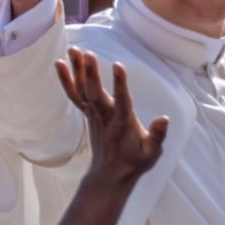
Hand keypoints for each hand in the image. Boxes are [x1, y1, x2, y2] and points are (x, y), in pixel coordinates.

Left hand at [57, 48, 168, 185]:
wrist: (109, 175)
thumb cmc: (134, 162)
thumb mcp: (151, 154)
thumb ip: (158, 136)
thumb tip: (165, 118)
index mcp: (122, 124)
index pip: (122, 101)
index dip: (120, 84)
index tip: (118, 65)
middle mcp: (105, 117)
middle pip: (95, 93)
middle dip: (91, 73)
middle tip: (87, 52)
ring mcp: (93, 115)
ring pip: (82, 90)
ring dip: (77, 70)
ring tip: (73, 49)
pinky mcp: (87, 114)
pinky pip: (74, 95)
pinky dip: (66, 80)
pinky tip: (59, 63)